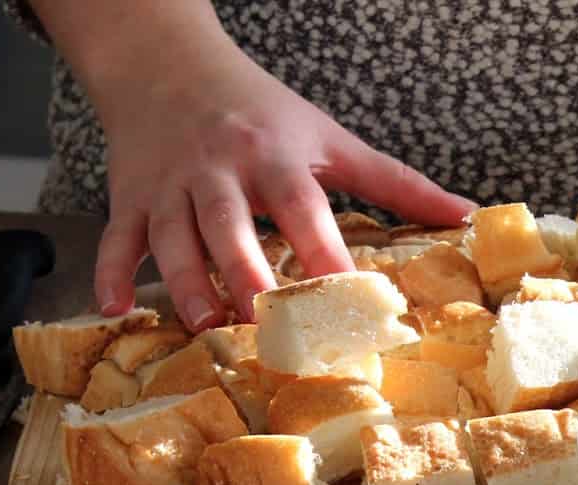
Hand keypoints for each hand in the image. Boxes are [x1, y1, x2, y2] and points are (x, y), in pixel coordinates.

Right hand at [95, 44, 475, 328]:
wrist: (168, 64)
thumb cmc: (262, 111)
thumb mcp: (332, 139)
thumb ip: (397, 184)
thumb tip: (465, 214)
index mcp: (273, 156)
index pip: (302, 207)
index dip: (323, 249)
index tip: (348, 294)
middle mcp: (218, 170)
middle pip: (228, 224)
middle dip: (243, 272)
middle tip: (263, 321)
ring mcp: (168, 184)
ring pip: (171, 236)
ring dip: (184, 283)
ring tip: (205, 326)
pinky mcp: (129, 195)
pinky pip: (117, 237)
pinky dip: (113, 272)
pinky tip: (118, 309)